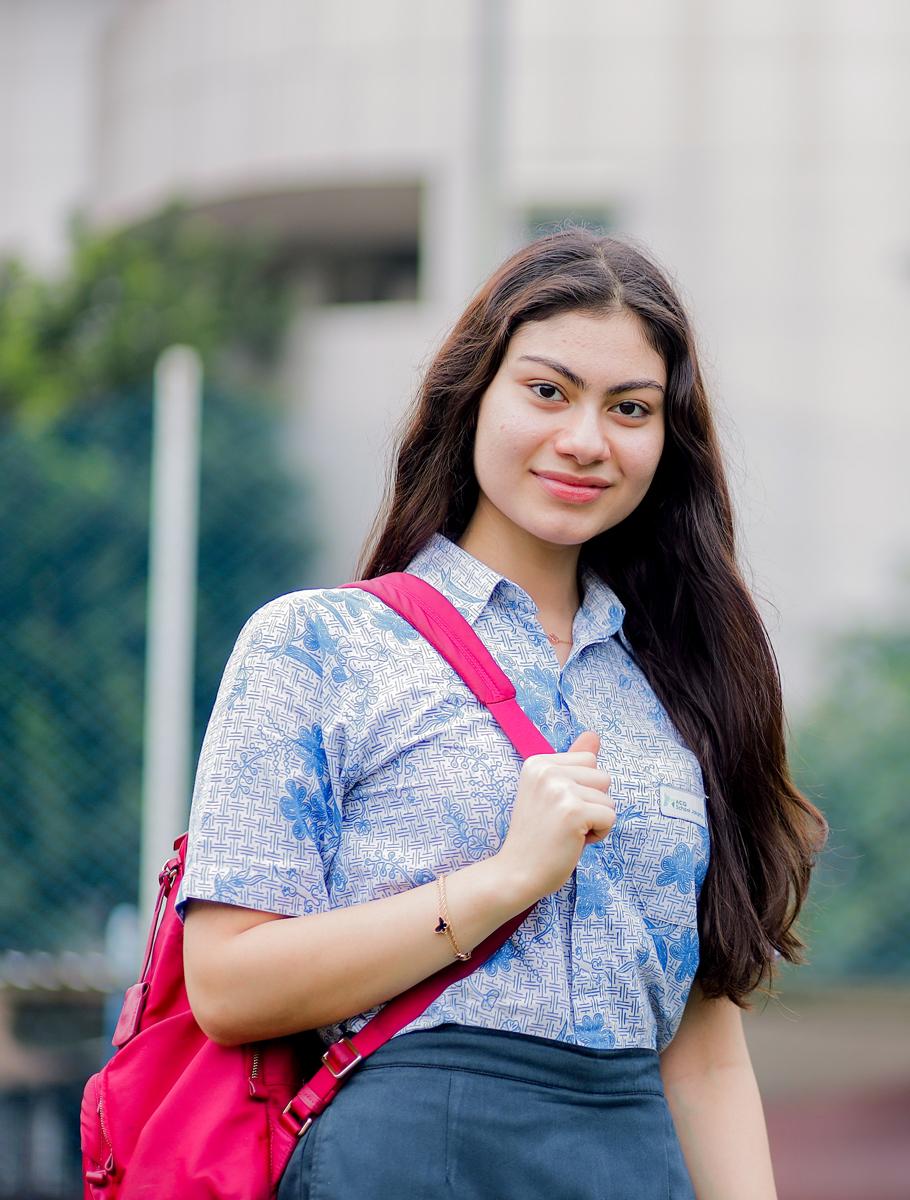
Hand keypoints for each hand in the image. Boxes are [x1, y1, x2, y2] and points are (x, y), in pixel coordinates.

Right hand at [495, 730, 614, 907]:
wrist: (516, 872)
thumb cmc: (537, 836)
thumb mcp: (551, 793)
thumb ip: (572, 763)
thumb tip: (594, 734)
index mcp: (538, 762)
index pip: (589, 760)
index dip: (582, 788)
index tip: (557, 808)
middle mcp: (547, 770)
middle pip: (602, 776)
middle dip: (592, 803)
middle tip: (562, 823)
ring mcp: (559, 789)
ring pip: (608, 798)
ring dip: (595, 820)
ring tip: (567, 832)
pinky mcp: (573, 811)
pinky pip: (610, 817)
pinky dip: (599, 835)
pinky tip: (573, 841)